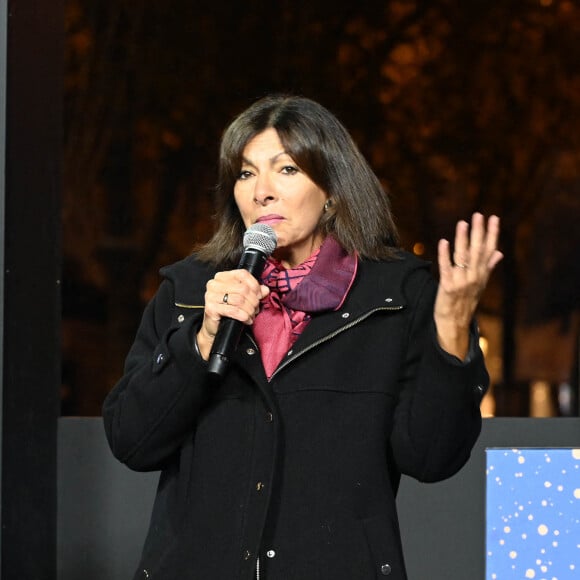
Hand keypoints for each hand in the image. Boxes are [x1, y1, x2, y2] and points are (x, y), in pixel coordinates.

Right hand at [196, 270, 269, 359]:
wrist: (215, 327)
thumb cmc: (228, 310)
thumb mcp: (242, 297)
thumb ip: (253, 291)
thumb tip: (265, 290)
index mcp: (222, 277)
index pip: (242, 274)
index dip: (254, 285)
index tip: (260, 295)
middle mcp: (214, 284)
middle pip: (243, 288)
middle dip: (253, 301)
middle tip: (256, 309)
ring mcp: (211, 296)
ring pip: (239, 300)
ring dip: (249, 310)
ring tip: (251, 315)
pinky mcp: (211, 308)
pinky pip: (234, 311)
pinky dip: (244, 316)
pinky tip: (247, 320)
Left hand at [434, 213, 502, 359]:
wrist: (455, 323)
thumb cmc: (466, 301)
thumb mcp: (480, 284)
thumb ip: (489, 266)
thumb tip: (499, 252)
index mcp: (482, 274)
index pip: (489, 250)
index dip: (492, 234)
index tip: (493, 218)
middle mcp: (474, 277)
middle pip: (477, 251)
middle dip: (478, 232)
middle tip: (478, 215)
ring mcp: (461, 282)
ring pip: (463, 257)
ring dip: (462, 239)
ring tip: (463, 223)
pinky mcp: (447, 287)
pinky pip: (446, 268)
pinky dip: (445, 255)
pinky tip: (443, 242)